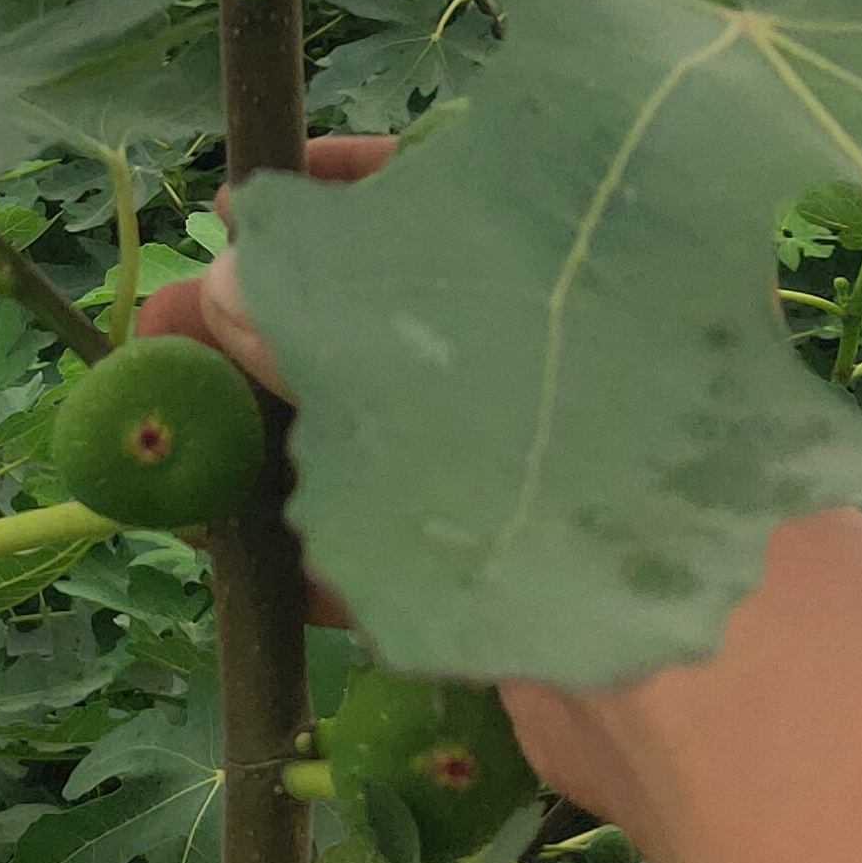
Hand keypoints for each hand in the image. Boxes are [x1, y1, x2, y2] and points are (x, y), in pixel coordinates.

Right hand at [131, 134, 648, 814]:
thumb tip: (227, 283)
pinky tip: (238, 553)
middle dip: (267, 326)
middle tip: (157, 340)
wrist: (704, 676)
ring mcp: (544, 471)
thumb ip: (312, 321)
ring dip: (281, 438)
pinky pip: (402, 540)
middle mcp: (560, 357)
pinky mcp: (525, 579)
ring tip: (171, 452)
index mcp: (568, 263)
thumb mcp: (415, 360)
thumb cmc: (573, 458)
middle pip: (395, 322)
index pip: (437, 186)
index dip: (331, 190)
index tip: (227, 202)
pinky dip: (321, 541)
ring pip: (390, 434)